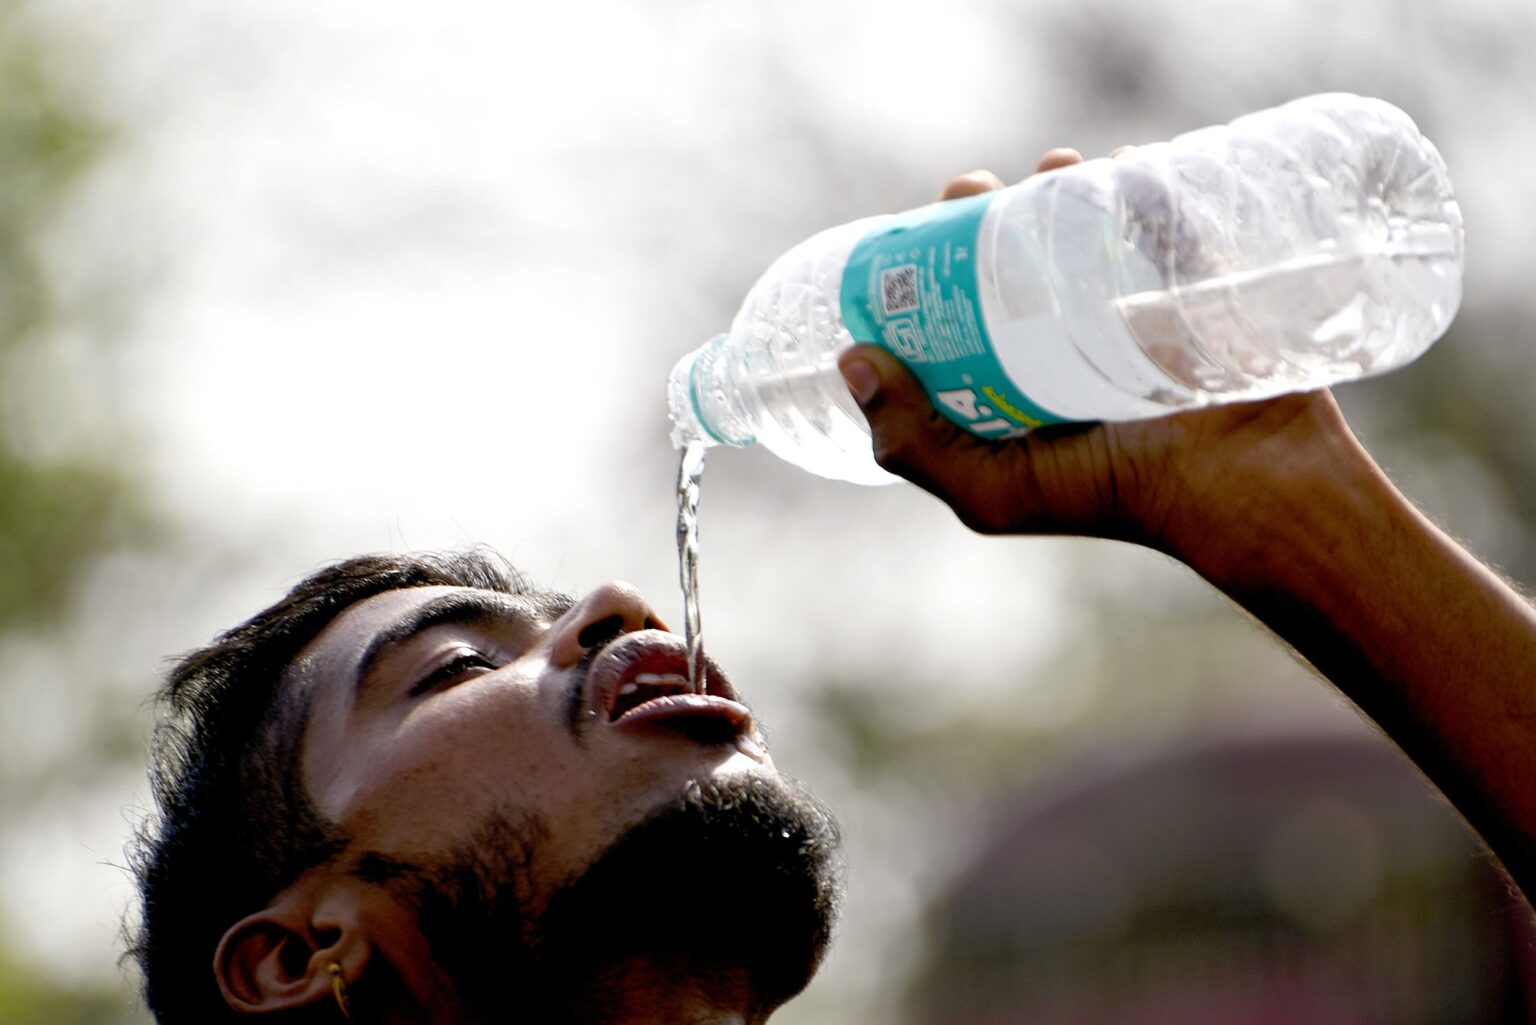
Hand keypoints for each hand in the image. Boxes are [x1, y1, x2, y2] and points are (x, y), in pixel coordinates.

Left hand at [837, 152, 1364, 567]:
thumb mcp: (990, 492)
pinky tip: (1113, 165)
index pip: (959, 307)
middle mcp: (1065, 334)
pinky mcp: (1188, 275)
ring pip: (1079, 221)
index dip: (930, 265)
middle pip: (1011, 249)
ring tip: (1048, 174)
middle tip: (973, 193)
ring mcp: (1129, 300)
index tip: (910, 235)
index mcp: (1015, 376)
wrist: (1238, 485)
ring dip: (1055, 180)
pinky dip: (1134, 175)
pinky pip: (1157, 209)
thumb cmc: (1110, 497)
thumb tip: (852, 358)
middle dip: (983, 208)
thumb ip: (914, 443)